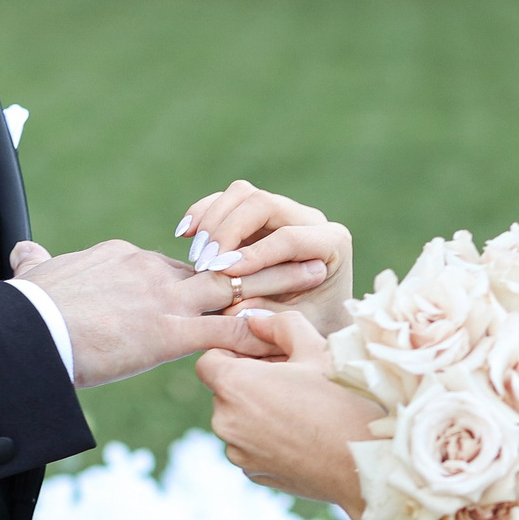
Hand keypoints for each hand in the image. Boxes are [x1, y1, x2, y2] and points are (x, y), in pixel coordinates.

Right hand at [10, 240, 275, 386]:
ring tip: (317, 273)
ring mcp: (163, 300)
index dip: (209, 274)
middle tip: (300, 252)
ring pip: (234, 289)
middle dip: (261, 263)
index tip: (234, 274)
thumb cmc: (23, 312)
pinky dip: (258, 335)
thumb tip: (27, 253)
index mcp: (126, 258)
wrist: (21, 332)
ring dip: (278, 284)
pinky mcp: (167, 333)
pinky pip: (226, 334)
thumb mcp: (34, 277)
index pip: (178, 265)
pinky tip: (287, 337)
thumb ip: (38, 264)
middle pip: (218, 266)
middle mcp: (152, 271)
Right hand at [175, 181, 353, 334]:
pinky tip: (185, 234)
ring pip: (243, 194)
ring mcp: (284, 212)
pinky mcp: (259, 214)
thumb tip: (235, 307)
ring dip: (213, 220)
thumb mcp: (298, 325)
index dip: (255, 254)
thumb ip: (270, 314)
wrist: (315, 318)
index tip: (222, 272)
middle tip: (204, 264)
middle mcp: (311, 220)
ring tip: (196, 256)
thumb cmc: (313, 325)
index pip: (290, 238)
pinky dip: (204, 212)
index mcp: (333, 244)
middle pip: (263, 204)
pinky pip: (228, 200)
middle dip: (228, 231)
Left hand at [196, 311, 380, 509]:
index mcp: (234, 385)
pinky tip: (303, 434)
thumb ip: (279, 325)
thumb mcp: (315, 347)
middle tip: (293, 379)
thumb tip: (256, 321)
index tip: (267, 357)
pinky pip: (250, 445)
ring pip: (238, 419)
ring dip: (259, 410)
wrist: (369, 458)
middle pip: (225, 391)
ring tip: (302, 408)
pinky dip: (268, 437)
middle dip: (251, 382)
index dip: (235, 353)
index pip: (209, 360)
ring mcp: (238, 452)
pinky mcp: (254, 474)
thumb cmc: (344, 398)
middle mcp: (225, 421)